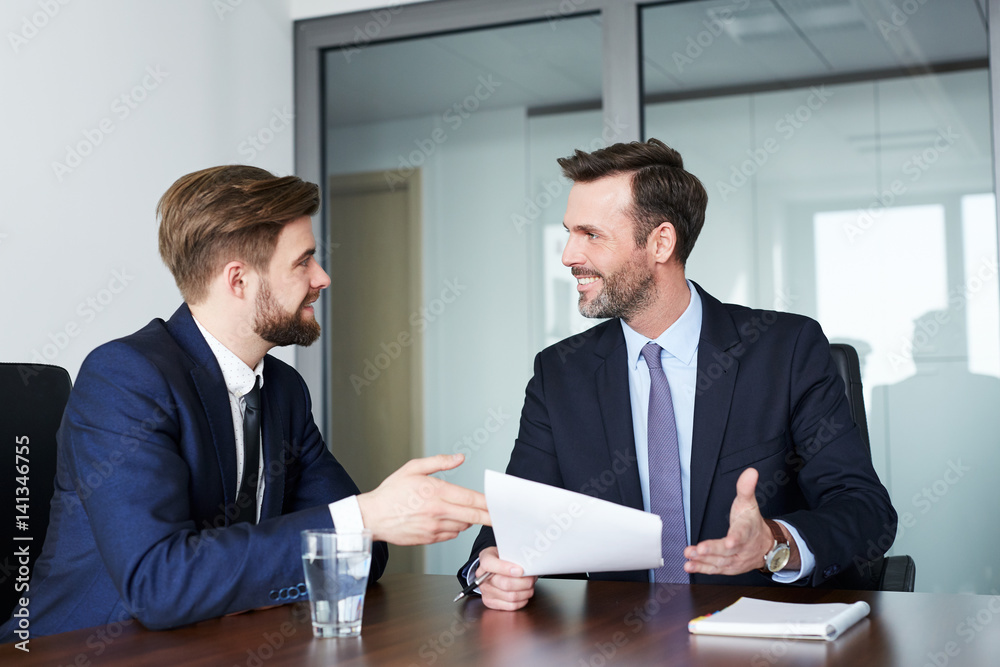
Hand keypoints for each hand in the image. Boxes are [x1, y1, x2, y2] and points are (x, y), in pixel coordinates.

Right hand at [357, 454, 490, 545]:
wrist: (372, 517)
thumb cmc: (391, 492)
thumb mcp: (412, 468)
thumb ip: (439, 462)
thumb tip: (460, 458)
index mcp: (436, 492)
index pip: (470, 499)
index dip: (488, 503)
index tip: (499, 503)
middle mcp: (437, 512)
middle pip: (473, 516)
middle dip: (489, 516)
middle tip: (500, 516)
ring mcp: (434, 528)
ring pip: (463, 526)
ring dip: (468, 520)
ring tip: (463, 512)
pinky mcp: (429, 539)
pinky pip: (451, 535)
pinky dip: (454, 528)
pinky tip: (447, 519)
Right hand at [476, 547, 536, 610]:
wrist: (493, 568)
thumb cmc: (501, 558)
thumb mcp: (506, 550)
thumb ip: (514, 556)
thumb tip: (528, 563)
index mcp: (485, 559)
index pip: (490, 565)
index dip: (505, 568)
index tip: (520, 570)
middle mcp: (482, 577)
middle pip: (505, 584)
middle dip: (524, 582)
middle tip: (532, 577)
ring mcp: (485, 591)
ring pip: (511, 596)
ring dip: (526, 591)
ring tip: (530, 585)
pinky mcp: (490, 602)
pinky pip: (511, 605)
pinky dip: (522, 600)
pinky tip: (525, 593)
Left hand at [683, 468, 799, 575]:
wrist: (765, 545)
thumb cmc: (752, 523)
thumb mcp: (749, 503)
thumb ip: (746, 488)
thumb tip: (750, 472)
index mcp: (748, 530)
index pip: (743, 534)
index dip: (736, 538)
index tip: (730, 541)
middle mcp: (743, 548)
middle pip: (728, 551)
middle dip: (713, 550)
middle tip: (699, 549)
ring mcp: (736, 560)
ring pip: (720, 562)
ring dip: (704, 560)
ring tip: (689, 556)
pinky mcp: (729, 567)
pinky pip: (716, 569)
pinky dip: (702, 568)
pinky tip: (690, 566)